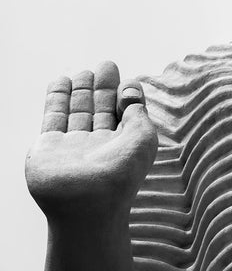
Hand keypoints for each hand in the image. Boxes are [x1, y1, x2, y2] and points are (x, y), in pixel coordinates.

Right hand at [26, 61, 157, 223]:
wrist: (87, 205)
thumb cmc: (122, 174)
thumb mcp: (143, 139)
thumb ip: (137, 112)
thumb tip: (130, 93)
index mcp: (123, 145)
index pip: (125, 114)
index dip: (127, 97)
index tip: (127, 84)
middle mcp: (98, 145)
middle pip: (100, 109)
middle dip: (103, 87)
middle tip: (106, 65)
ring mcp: (73, 146)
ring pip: (76, 110)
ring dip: (80, 90)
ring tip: (85, 71)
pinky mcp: (49, 147)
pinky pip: (53, 116)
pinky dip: (57, 97)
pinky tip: (61, 81)